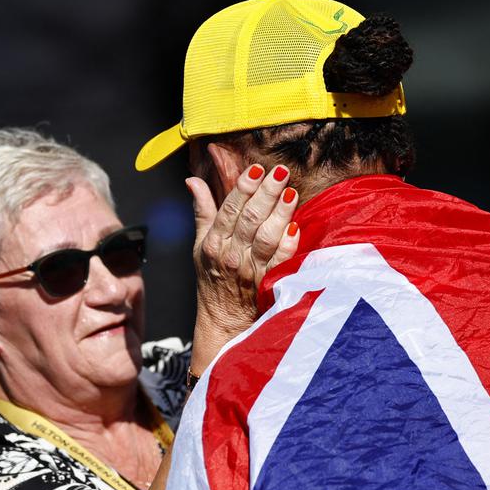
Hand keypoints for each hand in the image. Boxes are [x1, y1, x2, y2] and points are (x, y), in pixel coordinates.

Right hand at [185, 164, 299, 374]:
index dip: (243, 187)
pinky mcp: (267, 282)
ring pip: (266, 235)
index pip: (229, 208)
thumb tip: (193, 181)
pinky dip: (288, 242)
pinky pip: (280, 259)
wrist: (223, 321)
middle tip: (279, 171)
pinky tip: (296, 224)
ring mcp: (250, 270)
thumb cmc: (213, 280)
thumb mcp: (200, 245)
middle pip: (250, 218)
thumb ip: (202, 211)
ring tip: (290, 191)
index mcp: (213, 242)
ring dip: (280, 211)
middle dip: (266, 192)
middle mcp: (231, 254)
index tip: (256, 169)